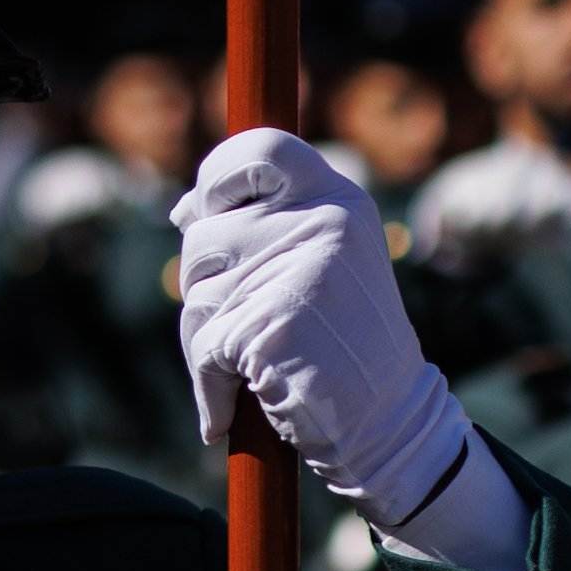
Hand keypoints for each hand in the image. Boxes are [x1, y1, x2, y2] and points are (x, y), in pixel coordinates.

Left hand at [169, 129, 471, 527]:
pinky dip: (209, 385)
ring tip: (250, 363)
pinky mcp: (272, 326)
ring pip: (196, 292)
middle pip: (203, 232)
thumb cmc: (343, 344)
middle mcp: (323, 224)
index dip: (216, 175)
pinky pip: (204, 345)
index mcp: (338, 200)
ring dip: (205, 336)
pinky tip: (233, 408)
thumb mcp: (320, 263)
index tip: (206, 209)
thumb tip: (182, 210)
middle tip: (241, 319)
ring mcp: (300, 273)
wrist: (388, 422)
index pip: (260, 148)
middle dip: (203, 282)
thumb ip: (261, 225)